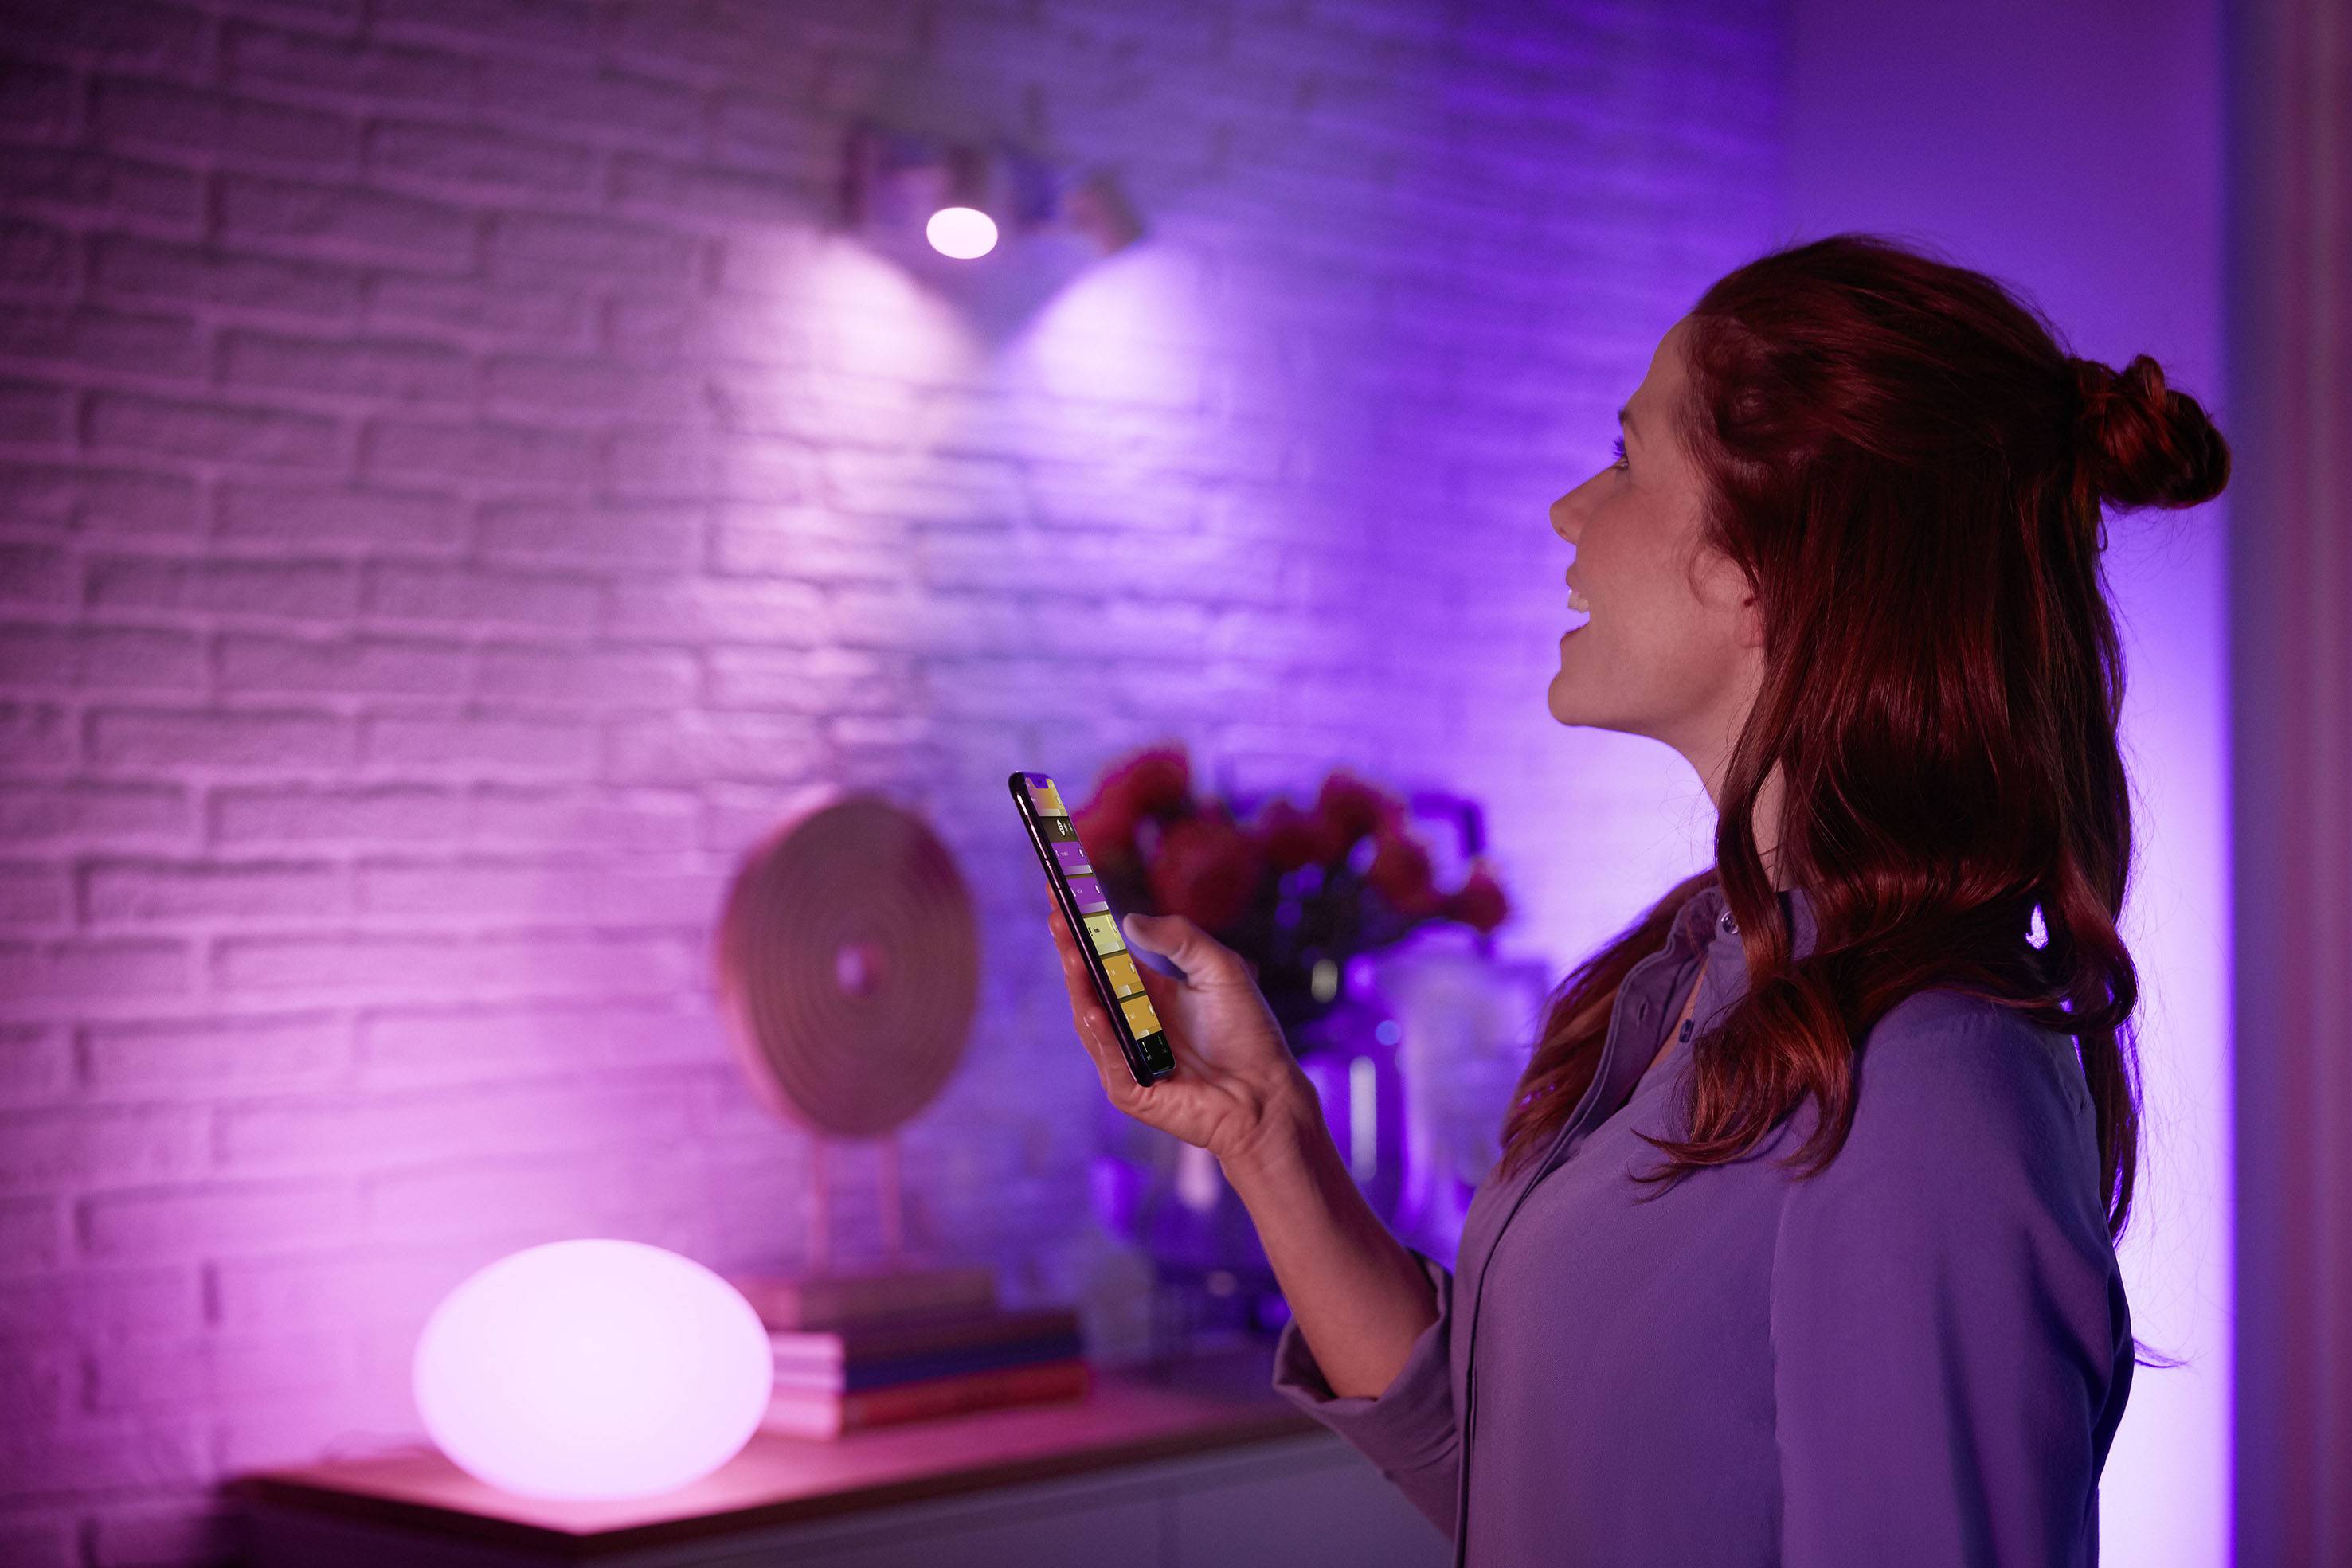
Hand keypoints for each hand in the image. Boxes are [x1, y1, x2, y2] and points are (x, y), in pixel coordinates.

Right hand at [1044, 881, 1316, 1168]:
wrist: (1266, 1092)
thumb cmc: (1248, 1032)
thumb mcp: (1220, 969)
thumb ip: (1181, 939)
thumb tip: (1128, 921)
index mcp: (1150, 993)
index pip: (1107, 956)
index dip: (1085, 928)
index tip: (1064, 893)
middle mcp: (1133, 1023)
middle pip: (1091, 983)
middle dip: (1072, 949)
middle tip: (1057, 916)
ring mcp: (1127, 1056)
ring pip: (1091, 1018)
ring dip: (1079, 986)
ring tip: (1073, 954)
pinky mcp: (1131, 1090)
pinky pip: (1109, 1058)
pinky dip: (1101, 1033)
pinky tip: (1093, 1007)